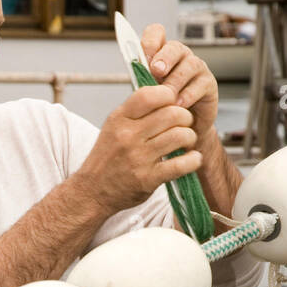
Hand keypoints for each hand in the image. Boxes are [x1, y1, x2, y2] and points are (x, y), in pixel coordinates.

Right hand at [75, 83, 201, 216]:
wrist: (92, 192)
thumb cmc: (107, 158)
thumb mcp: (113, 127)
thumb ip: (136, 111)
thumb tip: (166, 94)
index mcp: (119, 119)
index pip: (150, 94)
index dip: (169, 95)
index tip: (173, 104)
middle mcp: (128, 136)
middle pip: (172, 114)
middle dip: (185, 117)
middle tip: (185, 124)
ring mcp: (138, 158)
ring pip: (180, 136)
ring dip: (190, 137)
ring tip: (187, 141)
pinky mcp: (148, 179)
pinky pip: (181, 164)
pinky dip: (193, 160)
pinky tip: (192, 158)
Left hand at [140, 22, 217, 142]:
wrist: (180, 129)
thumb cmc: (161, 107)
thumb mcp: (146, 92)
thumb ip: (142, 79)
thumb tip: (136, 70)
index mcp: (161, 53)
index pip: (156, 33)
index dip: (150, 41)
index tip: (143, 58)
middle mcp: (180, 56)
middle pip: (174, 46)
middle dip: (164, 58)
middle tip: (155, 71)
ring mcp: (197, 68)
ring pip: (189, 65)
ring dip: (175, 80)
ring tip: (166, 96)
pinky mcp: (209, 83)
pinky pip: (200, 84)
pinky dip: (188, 95)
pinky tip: (178, 105)